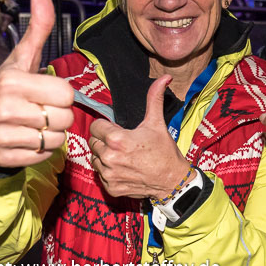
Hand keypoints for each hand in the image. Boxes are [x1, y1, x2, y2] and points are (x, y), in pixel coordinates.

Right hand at [0, 0, 73, 166]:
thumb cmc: (9, 84)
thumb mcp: (23, 55)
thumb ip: (38, 26)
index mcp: (12, 81)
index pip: (66, 94)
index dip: (62, 93)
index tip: (47, 91)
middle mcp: (4, 109)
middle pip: (64, 118)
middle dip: (59, 113)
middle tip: (43, 108)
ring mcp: (3, 136)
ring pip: (56, 138)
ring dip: (52, 132)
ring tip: (35, 122)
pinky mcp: (5, 157)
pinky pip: (43, 155)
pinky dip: (41, 149)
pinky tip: (28, 137)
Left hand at [89, 75, 192, 199]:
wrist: (172, 180)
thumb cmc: (164, 151)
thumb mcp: (157, 123)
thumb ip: (154, 99)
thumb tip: (164, 78)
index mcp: (117, 140)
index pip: (95, 126)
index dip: (105, 126)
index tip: (116, 130)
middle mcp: (109, 158)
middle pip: (93, 142)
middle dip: (104, 141)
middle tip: (121, 143)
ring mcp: (109, 175)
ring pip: (95, 159)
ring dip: (104, 156)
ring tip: (122, 156)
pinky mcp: (111, 188)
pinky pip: (100, 175)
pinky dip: (109, 172)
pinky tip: (123, 168)